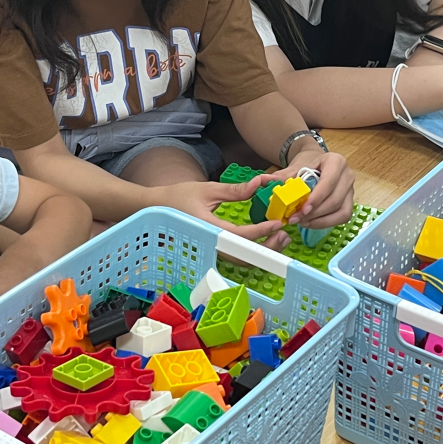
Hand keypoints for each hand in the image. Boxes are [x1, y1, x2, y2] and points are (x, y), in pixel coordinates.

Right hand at [159, 176, 291, 250]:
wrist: (158, 208)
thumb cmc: (179, 197)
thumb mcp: (207, 189)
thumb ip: (234, 190)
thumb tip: (258, 183)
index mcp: (208, 227)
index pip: (240, 235)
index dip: (262, 231)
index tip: (278, 224)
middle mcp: (211, 243)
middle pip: (244, 256)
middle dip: (268, 248)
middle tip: (284, 234)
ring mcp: (212, 250)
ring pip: (242, 261)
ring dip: (263, 253)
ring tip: (280, 238)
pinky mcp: (215, 250)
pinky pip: (237, 257)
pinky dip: (254, 253)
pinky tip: (265, 241)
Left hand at [270, 149, 355, 228]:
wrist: (316, 162)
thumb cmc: (308, 163)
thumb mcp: (294, 167)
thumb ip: (280, 176)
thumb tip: (263, 181)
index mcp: (336, 161)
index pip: (329, 182)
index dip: (317, 198)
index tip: (303, 209)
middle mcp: (347, 175)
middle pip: (335, 200)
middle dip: (315, 213)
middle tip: (296, 219)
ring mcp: (350, 189)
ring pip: (342, 211)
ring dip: (321, 221)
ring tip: (303, 222)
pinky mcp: (349, 201)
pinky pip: (342, 217)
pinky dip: (327, 223)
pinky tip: (311, 223)